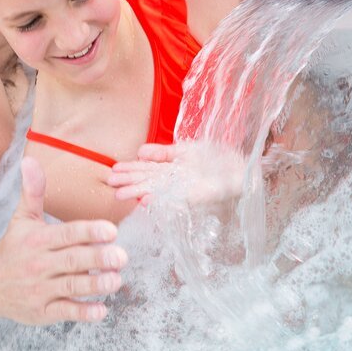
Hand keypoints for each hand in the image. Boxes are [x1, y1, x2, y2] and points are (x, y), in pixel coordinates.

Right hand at [0, 157, 127, 324]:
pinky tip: (102, 310)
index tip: (110, 231)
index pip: (65, 234)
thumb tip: (30, 160)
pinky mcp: (42, 312)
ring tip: (116, 279)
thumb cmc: (11, 249)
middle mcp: (38, 264)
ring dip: (95, 285)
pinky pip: (64, 312)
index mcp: (36, 240)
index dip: (88, 232)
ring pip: (71, 287)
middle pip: (71, 261)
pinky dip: (83, 312)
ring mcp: (40, 290)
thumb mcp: (21, 219)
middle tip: (121, 256)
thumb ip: (32, 192)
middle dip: (97, 258)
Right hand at [108, 141, 245, 207]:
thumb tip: (139, 151)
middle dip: (129, 181)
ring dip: (138, 191)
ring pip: (156, 188)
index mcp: (171, 167)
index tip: (114, 169)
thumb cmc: (217, 158)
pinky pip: (172, 198)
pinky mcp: (194, 197)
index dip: (130, 169)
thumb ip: (163, 152)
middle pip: (147, 179)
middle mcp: (174, 179)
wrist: (241, 167)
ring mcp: (182, 188)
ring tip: (120, 194)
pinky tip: (145, 201)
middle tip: (110, 182)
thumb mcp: (186, 150)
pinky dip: (158, 200)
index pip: (147, 168)